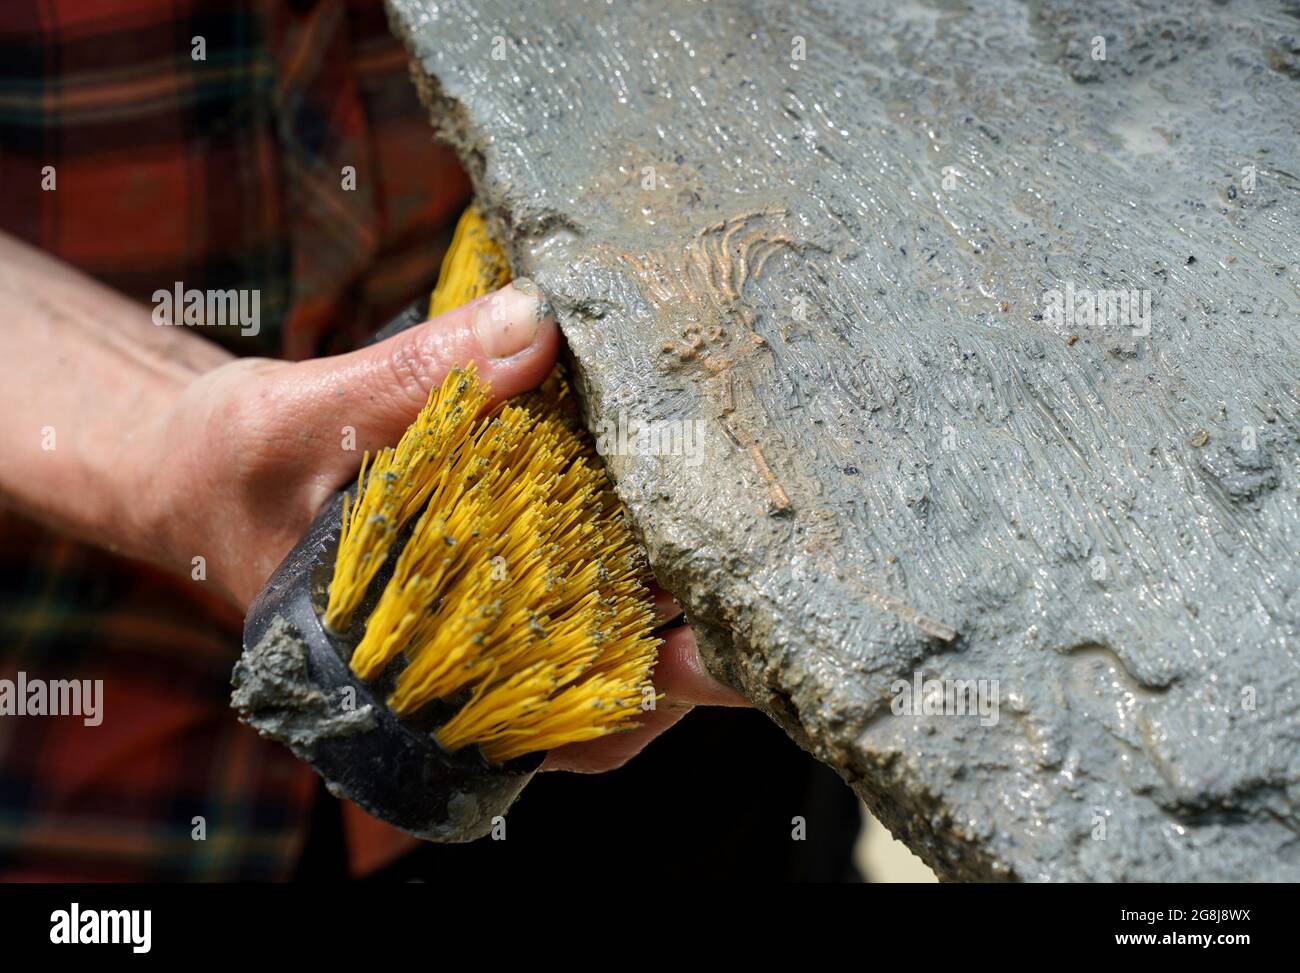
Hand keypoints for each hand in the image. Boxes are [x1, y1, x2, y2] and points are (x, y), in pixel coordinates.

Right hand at [0, 228, 747, 768]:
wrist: (194, 464)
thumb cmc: (230, 468)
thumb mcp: (302, 417)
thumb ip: (413, 379)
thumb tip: (536, 327)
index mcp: (396, 688)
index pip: (543, 733)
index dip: (632, 700)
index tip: (704, 645)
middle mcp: (450, 676)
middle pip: (593, 694)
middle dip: (674, 641)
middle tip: (747, 579)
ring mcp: (474, 628)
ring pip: (592, 638)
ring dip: (656, 588)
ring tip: (725, 528)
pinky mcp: (484, 574)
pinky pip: (565, 576)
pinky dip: (612, 537)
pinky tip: (652, 484)